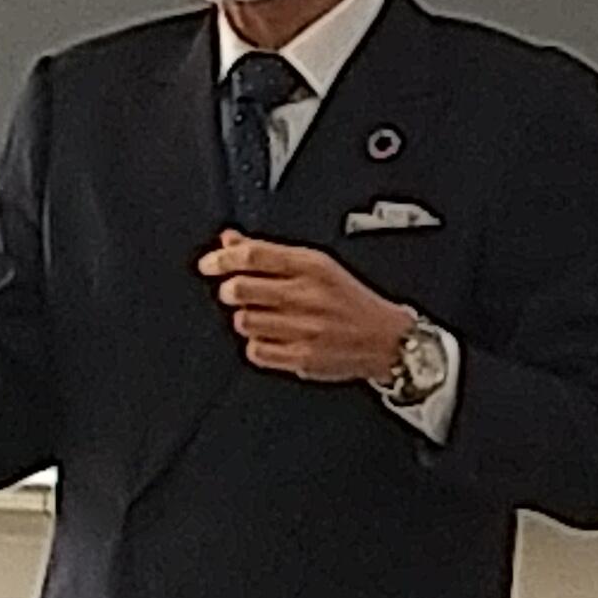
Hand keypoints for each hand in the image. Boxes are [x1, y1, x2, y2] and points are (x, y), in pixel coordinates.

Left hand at [200, 232, 412, 383]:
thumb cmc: (351, 301)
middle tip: (236, 293)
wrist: (387, 339)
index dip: (222, 258)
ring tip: (262, 317)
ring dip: (246, 319)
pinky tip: (273, 338)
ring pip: (243, 321)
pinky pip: (256, 351)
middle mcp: (308, 296)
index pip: (254, 255)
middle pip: (241, 288)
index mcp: (312, 266)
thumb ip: (269, 253)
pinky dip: (258, 345)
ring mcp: (305, 328)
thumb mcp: (316, 266)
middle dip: (230, 290)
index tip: (210, 264)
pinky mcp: (302, 357)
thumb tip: (229, 240)